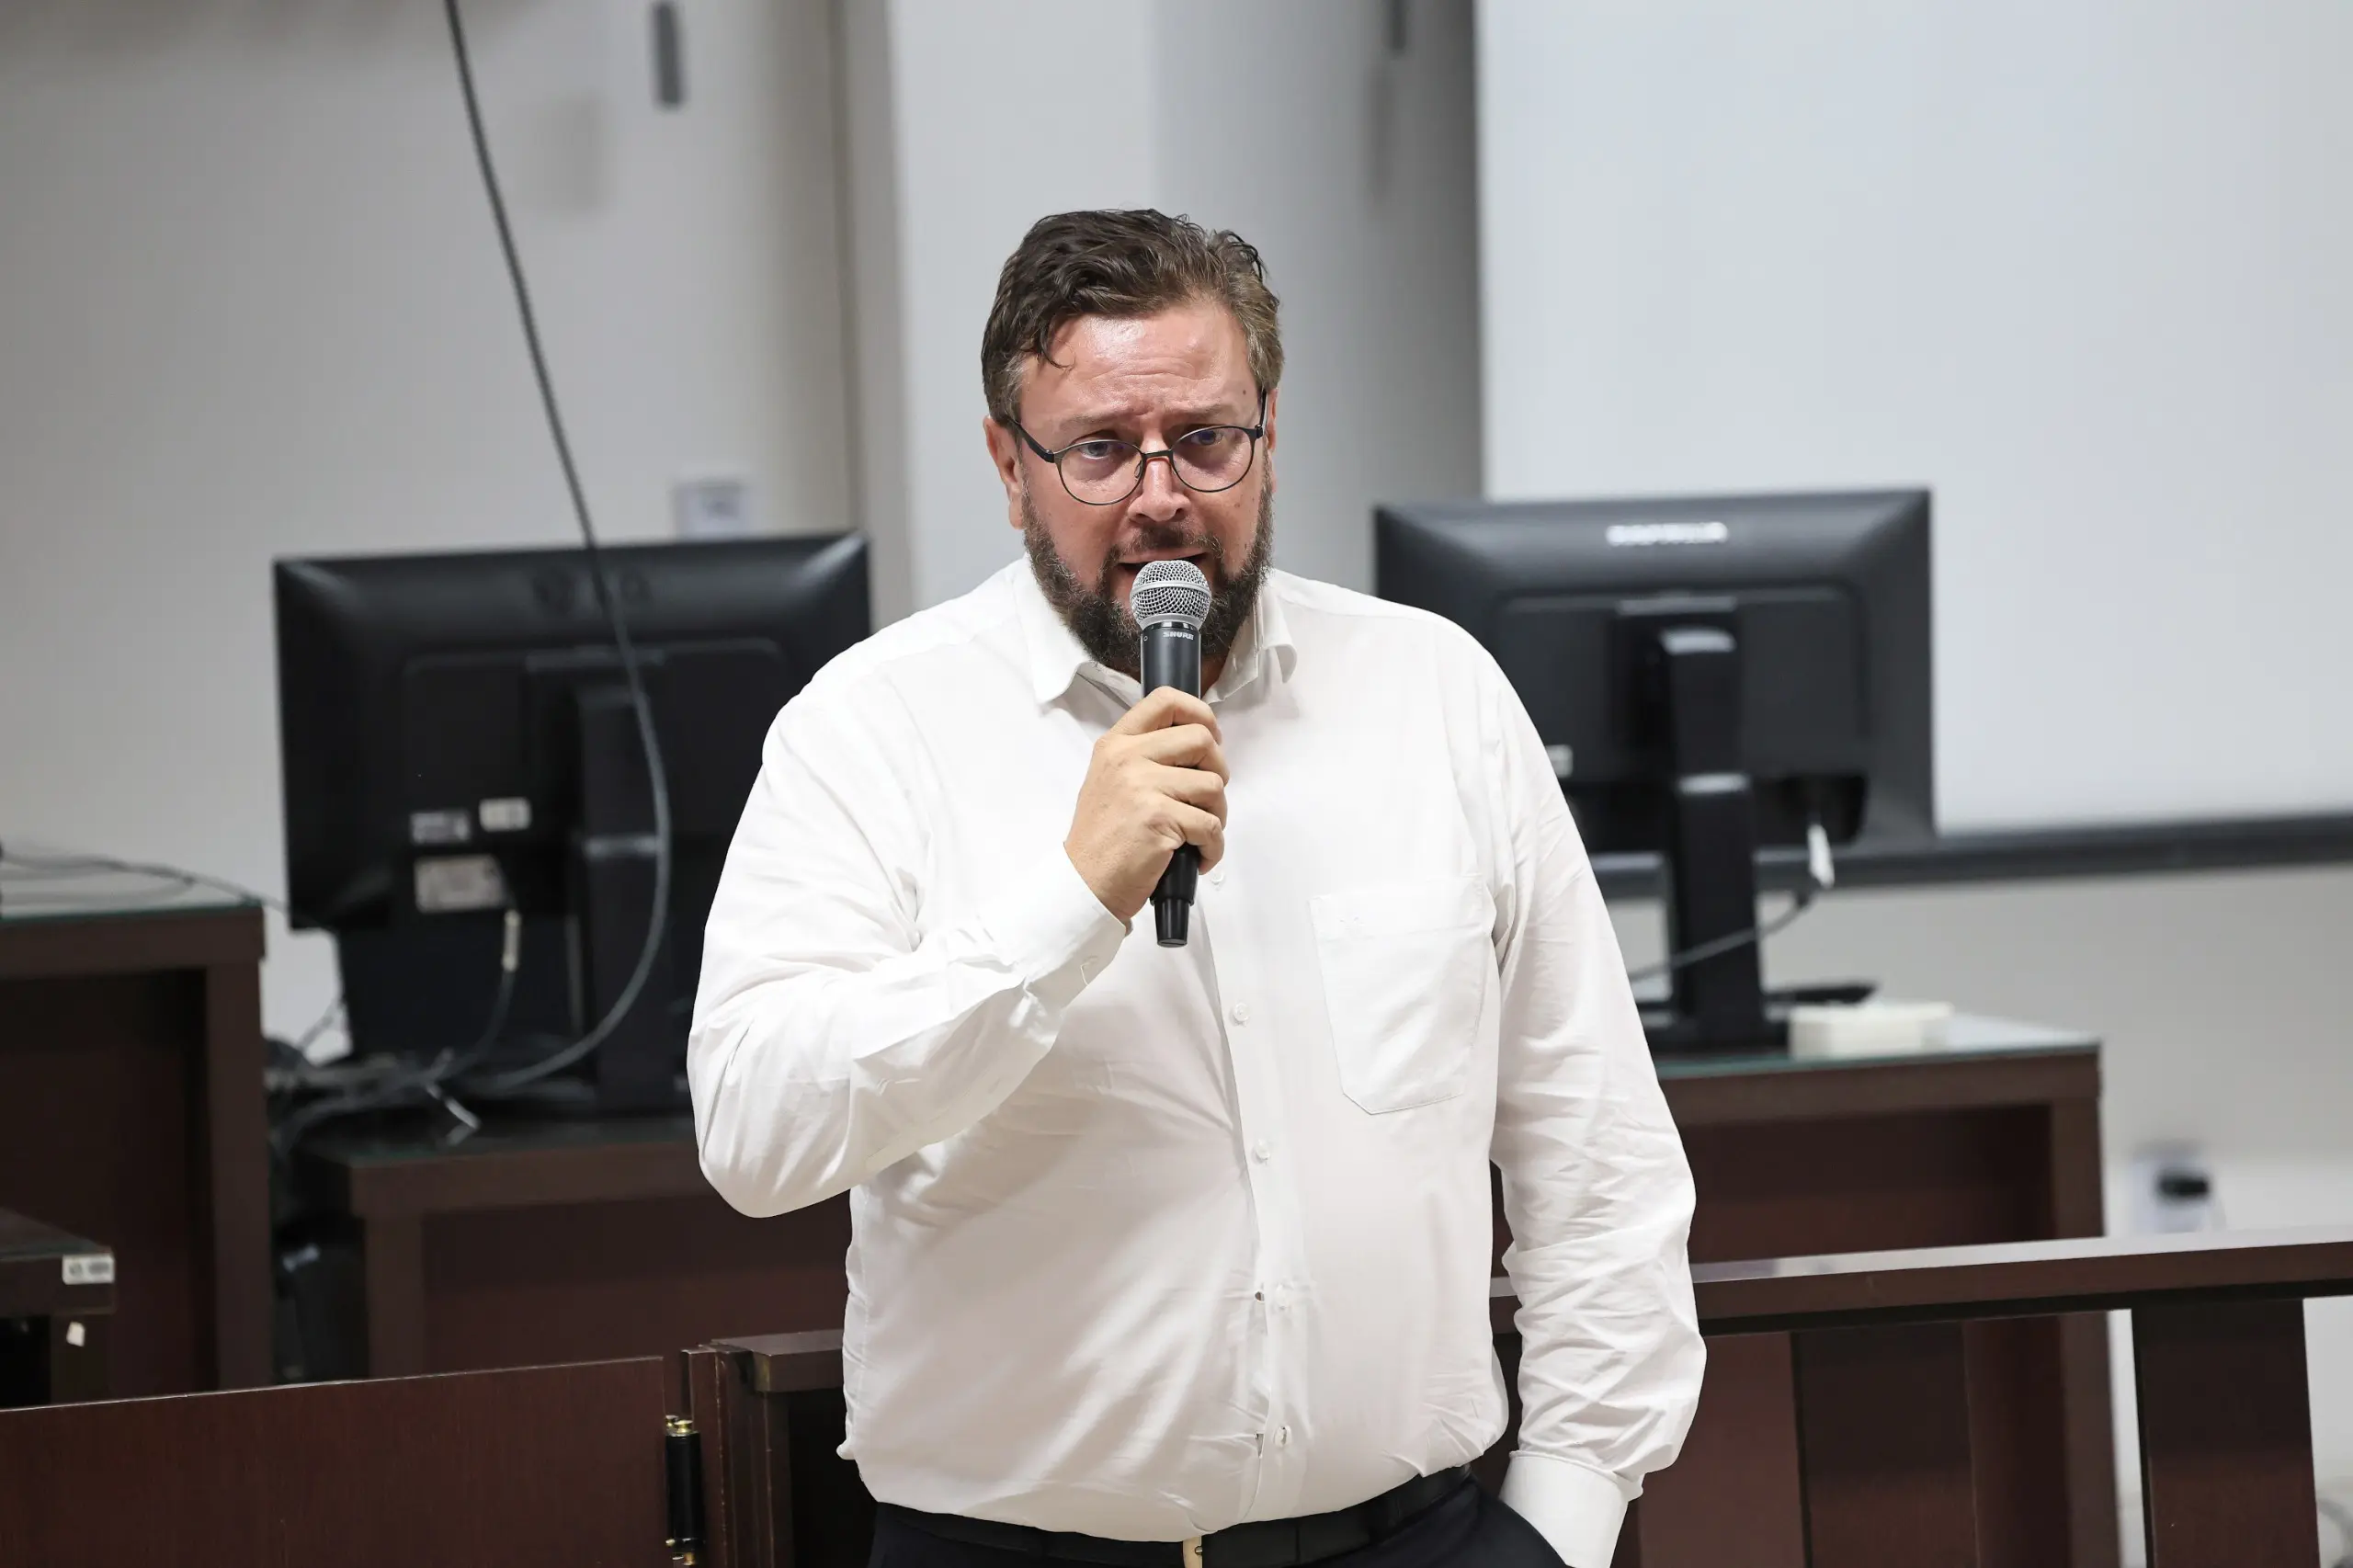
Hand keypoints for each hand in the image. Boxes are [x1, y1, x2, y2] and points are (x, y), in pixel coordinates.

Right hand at [1064, 687, 1228, 923]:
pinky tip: (1198, 856)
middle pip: (1201, 739)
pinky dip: (1213, 846)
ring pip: (1213, 785)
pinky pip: (1210, 825)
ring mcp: (1143, 787)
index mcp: (1117, 744)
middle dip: (1218, 770)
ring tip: (1199, 834)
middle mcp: (1128, 758)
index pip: (1165, 700)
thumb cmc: (1102, 839)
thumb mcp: (1110, 780)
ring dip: (1217, 814)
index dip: (1200, 713)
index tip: (1211, 738)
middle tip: (1208, 798)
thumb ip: (1144, 757)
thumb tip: (1197, 747)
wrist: (1084, 883)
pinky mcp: (1159, 818)